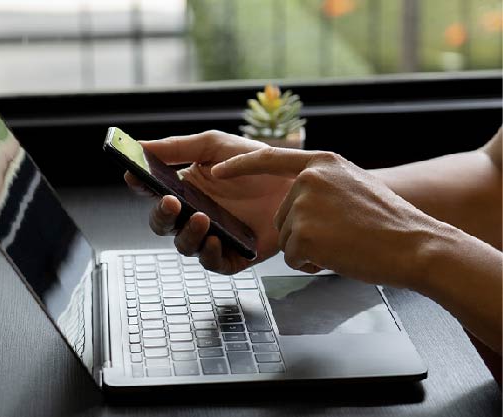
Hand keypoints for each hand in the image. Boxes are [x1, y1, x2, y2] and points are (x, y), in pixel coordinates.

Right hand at [124, 130, 293, 272]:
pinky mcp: (235, 255)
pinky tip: (216, 240)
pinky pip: (214, 263)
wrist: (296, 181)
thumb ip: (177, 147)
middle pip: (162, 225)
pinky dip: (211, 255)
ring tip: (201, 218)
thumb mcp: (214, 146)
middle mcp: (194, 214)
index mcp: (184, 189)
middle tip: (170, 203)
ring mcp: (213, 236)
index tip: (133, 176)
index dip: (140, 186)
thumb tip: (139, 144)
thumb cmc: (255, 164)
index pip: (153, 192)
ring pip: (185, 246)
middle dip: (161, 215)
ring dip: (187, 235)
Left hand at [211, 147, 445, 286]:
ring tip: (343, 243)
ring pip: (286, 238)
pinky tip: (338, 256)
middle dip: (303, 232)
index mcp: (321, 163)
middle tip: (341, 234)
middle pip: (281, 215)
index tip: (217, 170)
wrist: (416, 245)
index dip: (240, 165)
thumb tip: (296, 194)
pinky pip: (291, 257)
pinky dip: (311, 264)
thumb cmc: (389, 223)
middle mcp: (308, 180)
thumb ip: (322, 183)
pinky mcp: (302, 235)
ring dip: (309, 248)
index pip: (268, 158)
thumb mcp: (354, 184)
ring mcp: (303, 206)